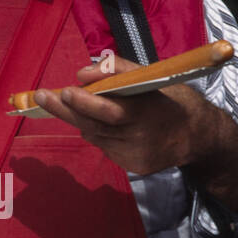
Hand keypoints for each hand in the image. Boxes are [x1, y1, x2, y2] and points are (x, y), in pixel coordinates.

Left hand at [33, 56, 224, 176]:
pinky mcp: (132, 167)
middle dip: (65, 109)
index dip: (87, 102)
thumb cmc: (169, 99)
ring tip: (73, 103)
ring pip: (95, 136)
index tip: (66, 90)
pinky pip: (105, 146)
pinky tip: (104, 125)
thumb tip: (82, 73)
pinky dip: (98, 133)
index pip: (112, 109)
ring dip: (81, 119)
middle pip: (95, 125)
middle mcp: (140, 137)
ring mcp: (135, 155)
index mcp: (148, 111)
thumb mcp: (151, 77)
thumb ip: (118, 70)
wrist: (196, 137)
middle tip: (42, 95)